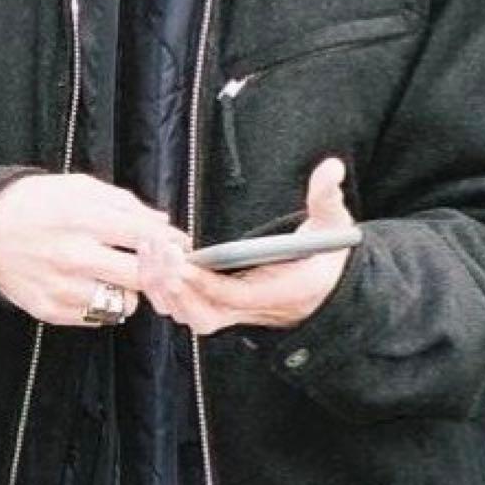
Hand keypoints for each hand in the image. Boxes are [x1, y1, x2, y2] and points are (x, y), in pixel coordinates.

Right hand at [0, 174, 189, 326]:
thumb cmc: (35, 204)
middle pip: (141, 276)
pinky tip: (91, 285)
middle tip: (158, 267)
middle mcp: (73, 255)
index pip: (145, 236)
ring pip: (124, 303)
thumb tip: (162, 222)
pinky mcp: (51, 310)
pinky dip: (103, 303)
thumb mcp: (79, 188)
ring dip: (129, 291)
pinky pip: (99, 317)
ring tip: (116, 275)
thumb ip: (125, 204)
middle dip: (157, 272)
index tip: (181, 246)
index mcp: (83, 218)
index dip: (172, 243)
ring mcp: (62, 287)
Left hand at [138, 158, 354, 335]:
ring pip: (187, 315)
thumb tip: (331, 168)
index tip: (182, 259)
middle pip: (204, 316)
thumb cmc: (325, 256)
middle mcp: (252, 309)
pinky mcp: (218, 308)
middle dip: (177, 288)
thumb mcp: (333, 225)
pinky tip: (152, 259)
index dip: (204, 282)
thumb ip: (328, 197)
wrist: (324, 289)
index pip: (234, 296)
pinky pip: (182, 309)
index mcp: (280, 292)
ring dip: (163, 288)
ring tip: (151, 250)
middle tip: (160, 252)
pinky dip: (162, 290)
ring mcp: (232, 312)